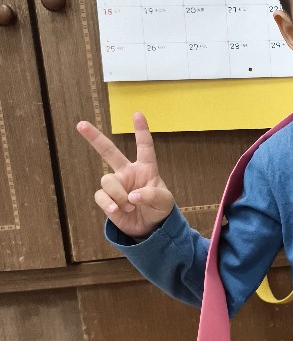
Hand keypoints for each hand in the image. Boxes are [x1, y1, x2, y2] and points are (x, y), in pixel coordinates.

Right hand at [76, 112, 174, 238]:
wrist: (150, 227)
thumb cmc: (160, 209)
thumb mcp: (164, 202)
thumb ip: (151, 195)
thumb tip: (132, 195)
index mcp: (145, 168)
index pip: (144, 146)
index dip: (141, 131)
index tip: (137, 114)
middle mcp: (127, 173)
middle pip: (108, 151)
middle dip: (94, 138)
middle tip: (80, 124)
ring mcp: (116, 185)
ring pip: (107, 180)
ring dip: (119, 195)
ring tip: (130, 206)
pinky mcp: (107, 199)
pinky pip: (101, 196)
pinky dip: (109, 204)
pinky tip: (117, 211)